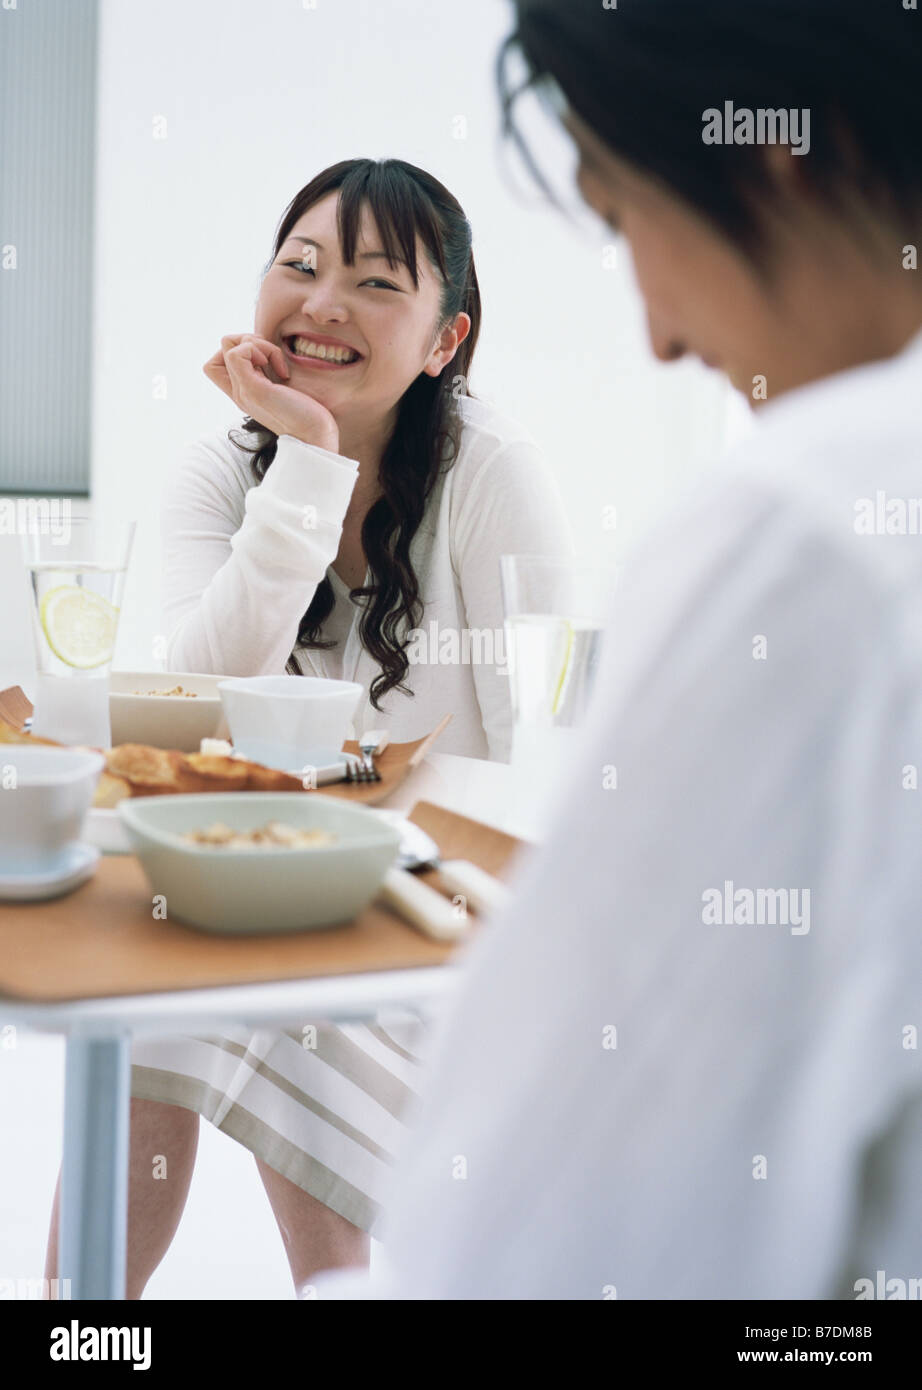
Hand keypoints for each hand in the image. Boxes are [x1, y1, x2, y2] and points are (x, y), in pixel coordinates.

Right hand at [203, 333, 339, 452]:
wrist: (315, 439)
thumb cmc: (308, 416)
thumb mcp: (284, 390)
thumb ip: (272, 375)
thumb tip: (270, 354)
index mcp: (245, 392)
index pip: (218, 362)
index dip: (241, 348)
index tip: (266, 360)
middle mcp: (239, 392)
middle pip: (223, 347)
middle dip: (250, 340)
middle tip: (272, 358)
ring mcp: (243, 391)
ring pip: (228, 344)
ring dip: (258, 344)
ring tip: (278, 364)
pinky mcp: (253, 389)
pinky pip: (237, 353)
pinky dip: (260, 350)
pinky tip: (280, 371)